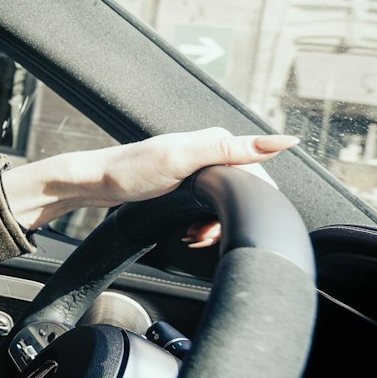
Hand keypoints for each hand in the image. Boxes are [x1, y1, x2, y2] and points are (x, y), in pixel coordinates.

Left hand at [0, 128, 299, 232]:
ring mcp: (197, 168)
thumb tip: (281, 141)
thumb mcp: (183, 160)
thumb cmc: (131, 171)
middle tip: (204, 233)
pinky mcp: (185, 185)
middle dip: (229, 218)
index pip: (259, 172)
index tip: (230, 220)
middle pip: (242, 192)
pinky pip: (207, 210)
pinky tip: (189, 234)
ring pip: (225, 205)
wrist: (95, 183)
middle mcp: (209, 151)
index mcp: (216, 140)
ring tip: (195, 236)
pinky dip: (202, 227)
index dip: (252, 200)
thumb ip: (230, 150)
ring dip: (213, 226)